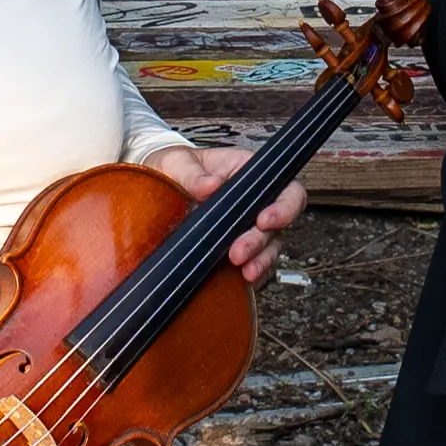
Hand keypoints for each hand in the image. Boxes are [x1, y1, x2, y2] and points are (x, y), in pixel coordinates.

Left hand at [144, 137, 305, 287]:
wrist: (159, 189)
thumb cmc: (176, 169)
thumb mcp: (178, 163)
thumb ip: (192, 173)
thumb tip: (209, 186)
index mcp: (251, 176)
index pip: (286, 191)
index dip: (284, 208)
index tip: (263, 221)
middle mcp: (256, 203)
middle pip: (276, 226)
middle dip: (259, 242)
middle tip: (238, 253)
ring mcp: (248, 228)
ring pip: (268, 249)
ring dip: (258, 261)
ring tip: (244, 272)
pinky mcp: (237, 248)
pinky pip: (253, 264)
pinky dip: (250, 274)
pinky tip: (240, 281)